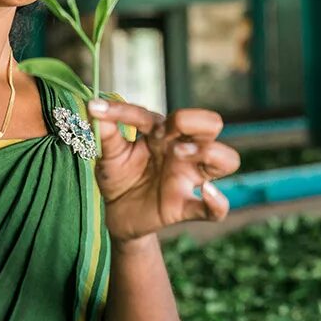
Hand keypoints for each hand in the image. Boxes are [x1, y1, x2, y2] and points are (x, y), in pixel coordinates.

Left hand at [87, 98, 240, 243]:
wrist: (117, 213)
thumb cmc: (119, 176)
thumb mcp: (109, 155)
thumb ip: (106, 134)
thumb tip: (93, 107)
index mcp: (162, 133)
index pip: (152, 114)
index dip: (124, 112)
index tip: (98, 111)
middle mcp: (182, 150)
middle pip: (211, 124)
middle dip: (196, 122)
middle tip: (168, 136)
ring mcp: (188, 178)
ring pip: (227, 160)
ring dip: (210, 153)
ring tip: (182, 156)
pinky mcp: (187, 206)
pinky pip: (216, 209)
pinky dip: (217, 202)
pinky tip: (205, 193)